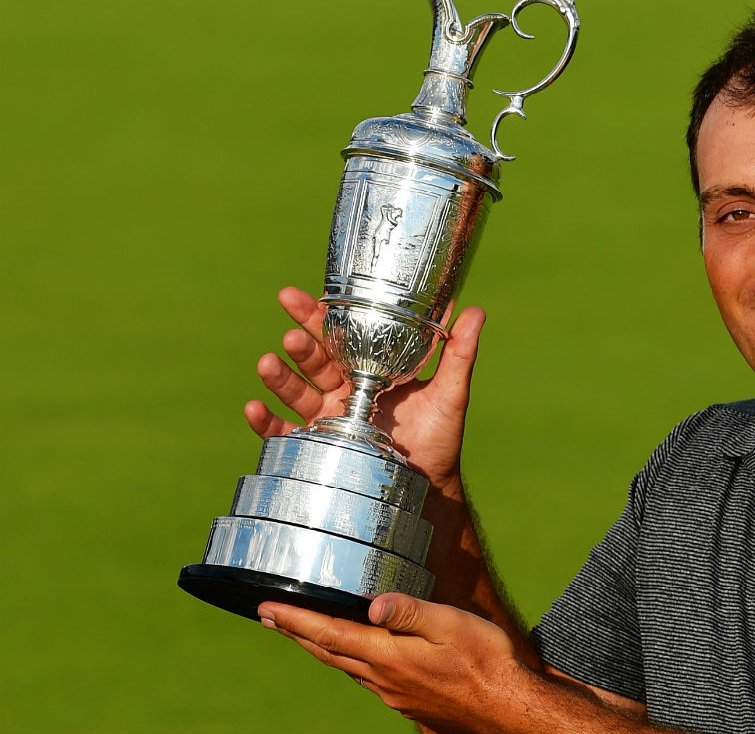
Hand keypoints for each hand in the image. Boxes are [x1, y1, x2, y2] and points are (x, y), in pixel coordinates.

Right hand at [244, 286, 484, 490]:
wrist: (428, 487)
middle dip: (299, 345)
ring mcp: (327, 420)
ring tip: (267, 363)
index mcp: (368, 370)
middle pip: (313, 361)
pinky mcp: (316, 449)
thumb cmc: (439, 437)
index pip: (339, 336)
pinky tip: (253, 408)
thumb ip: (459, 353)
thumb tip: (475, 310)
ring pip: (296, 393)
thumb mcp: (449, 392)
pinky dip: (265, 423)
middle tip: (291, 333)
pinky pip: (284, 435)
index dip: (317, 315)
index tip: (296, 295)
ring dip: (280, 378)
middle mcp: (343, 391)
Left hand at [258, 595, 516, 732]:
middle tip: (269, 616)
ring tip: (304, 631)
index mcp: (388, 656)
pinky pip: (366, 678)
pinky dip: (348, 660)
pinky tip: (356, 656)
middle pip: (328, 651)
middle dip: (296, 632)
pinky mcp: (407, 701)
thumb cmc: (485, 660)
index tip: (265, 608)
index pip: (329, 633)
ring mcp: (393, 694)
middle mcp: (382, 678)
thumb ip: (411, 612)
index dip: (295, 619)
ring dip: (320, 646)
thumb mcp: (451, 624)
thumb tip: (373, 603)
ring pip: (345, 666)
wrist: (505, 707)